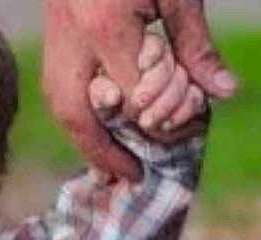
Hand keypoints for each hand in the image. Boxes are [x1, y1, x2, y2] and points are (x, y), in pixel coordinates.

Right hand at [44, 0, 236, 180]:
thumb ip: (194, 44)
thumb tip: (221, 93)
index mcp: (106, 27)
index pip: (131, 99)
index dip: (155, 122)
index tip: (179, 134)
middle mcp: (71, 45)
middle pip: (82, 120)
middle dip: (104, 154)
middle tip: (130, 176)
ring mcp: (55, 47)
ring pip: (64, 112)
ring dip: (86, 143)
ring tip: (110, 165)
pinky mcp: (52, 45)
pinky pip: (60, 97)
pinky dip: (78, 121)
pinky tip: (97, 132)